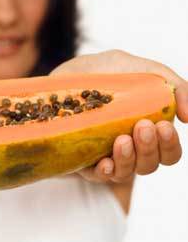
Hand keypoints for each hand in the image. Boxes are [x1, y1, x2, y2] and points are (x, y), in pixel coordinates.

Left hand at [50, 49, 187, 183]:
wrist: (70, 71)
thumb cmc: (110, 72)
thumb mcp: (145, 70)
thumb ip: (174, 87)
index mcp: (147, 131)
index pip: (168, 152)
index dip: (169, 145)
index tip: (164, 126)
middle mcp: (129, 148)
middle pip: (149, 165)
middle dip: (149, 149)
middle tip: (143, 126)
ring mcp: (105, 154)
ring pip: (125, 172)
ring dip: (127, 159)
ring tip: (122, 138)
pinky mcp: (82, 158)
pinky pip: (95, 175)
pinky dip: (104, 171)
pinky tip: (104, 162)